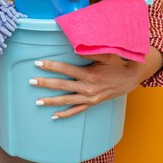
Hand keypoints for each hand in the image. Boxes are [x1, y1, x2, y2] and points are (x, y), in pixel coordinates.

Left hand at [31, 50, 160, 118]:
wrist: (131, 77)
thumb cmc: (117, 63)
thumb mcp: (106, 55)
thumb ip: (90, 51)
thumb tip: (74, 46)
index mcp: (89, 74)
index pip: (65, 69)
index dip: (51, 66)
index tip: (38, 63)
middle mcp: (88, 88)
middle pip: (62, 86)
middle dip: (45, 84)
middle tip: (31, 81)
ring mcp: (90, 97)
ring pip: (67, 101)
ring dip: (51, 101)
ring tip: (37, 101)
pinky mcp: (93, 103)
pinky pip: (77, 111)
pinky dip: (65, 114)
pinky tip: (54, 116)